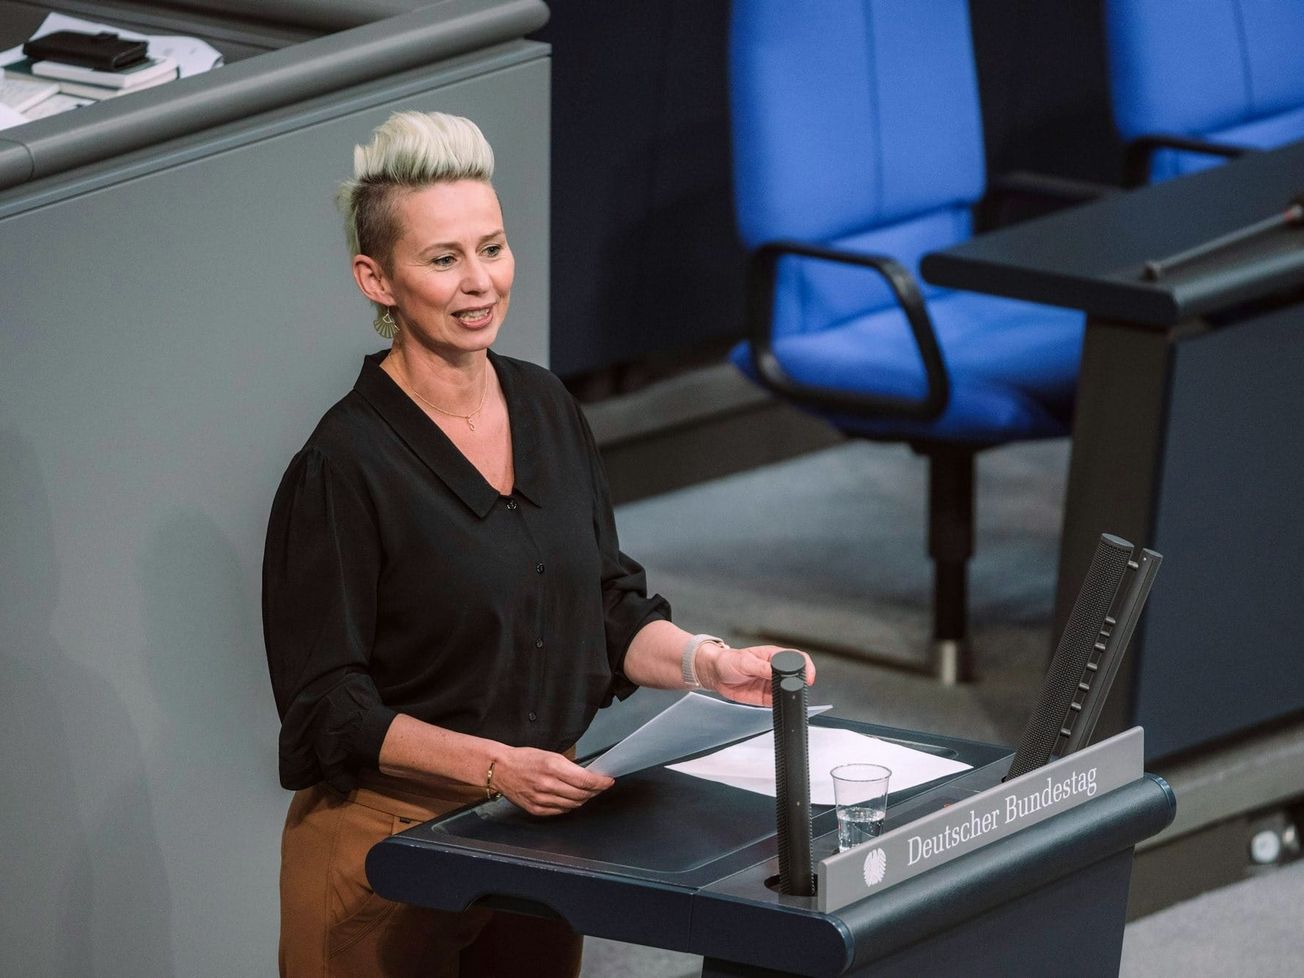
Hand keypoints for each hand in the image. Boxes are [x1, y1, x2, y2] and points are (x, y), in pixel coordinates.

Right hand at [490, 747, 613, 815]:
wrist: (500, 769)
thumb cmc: (524, 759)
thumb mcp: (550, 755)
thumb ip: (569, 767)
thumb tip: (587, 776)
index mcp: (552, 767)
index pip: (585, 780)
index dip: (600, 782)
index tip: (607, 781)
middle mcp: (548, 784)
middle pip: (581, 794)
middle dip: (594, 791)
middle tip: (599, 786)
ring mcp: (541, 799)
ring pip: (573, 804)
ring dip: (583, 799)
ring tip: (586, 792)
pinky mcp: (536, 809)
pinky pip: (561, 811)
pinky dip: (569, 805)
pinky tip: (570, 799)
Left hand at [697, 644, 815, 705]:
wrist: (715, 673)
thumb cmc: (729, 660)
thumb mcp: (745, 661)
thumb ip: (762, 668)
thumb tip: (777, 672)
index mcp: (774, 656)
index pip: (797, 658)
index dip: (806, 667)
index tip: (808, 677)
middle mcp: (775, 670)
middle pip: (796, 677)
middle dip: (799, 684)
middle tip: (795, 690)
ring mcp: (771, 684)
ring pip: (788, 692)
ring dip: (789, 696)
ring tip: (783, 697)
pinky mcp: (765, 697)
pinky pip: (777, 703)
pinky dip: (780, 705)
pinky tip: (777, 705)